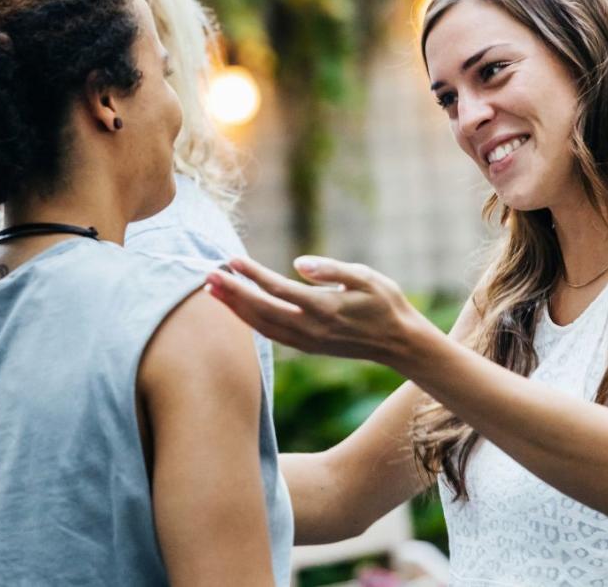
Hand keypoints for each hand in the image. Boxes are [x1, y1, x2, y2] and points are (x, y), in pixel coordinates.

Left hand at [206, 256, 432, 365]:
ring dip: (235, 308)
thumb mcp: (366, 277)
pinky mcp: (307, 347)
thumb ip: (331, 269)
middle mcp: (311, 329)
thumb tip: (298, 263)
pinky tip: (237, 308)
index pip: (279, 290)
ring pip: (262, 325)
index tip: (232, 260)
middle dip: (233, 293)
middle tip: (207, 274)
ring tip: (213, 289)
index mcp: (324, 308)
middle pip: (262, 310)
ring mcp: (307, 342)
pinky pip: (271, 333)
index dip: (253, 276)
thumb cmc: (386, 304)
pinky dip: (250, 320)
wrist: (400, 344)